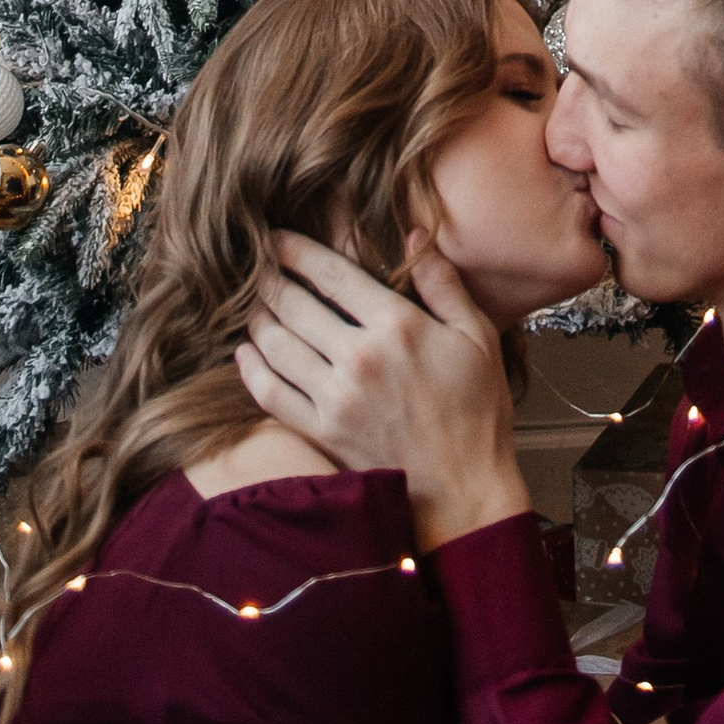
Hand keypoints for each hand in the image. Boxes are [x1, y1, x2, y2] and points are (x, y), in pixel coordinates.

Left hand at [235, 230, 532, 555]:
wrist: (464, 488)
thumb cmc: (477, 410)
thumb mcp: (477, 336)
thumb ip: (444, 283)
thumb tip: (415, 235)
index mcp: (397, 326)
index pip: (332, 274)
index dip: (296, 251)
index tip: (275, 237)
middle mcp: (359, 358)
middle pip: (294, 305)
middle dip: (267, 279)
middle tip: (252, 264)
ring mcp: (336, 398)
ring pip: (276, 346)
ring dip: (256, 319)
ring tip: (250, 304)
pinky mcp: (322, 432)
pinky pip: (271, 395)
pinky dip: (251, 370)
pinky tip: (246, 353)